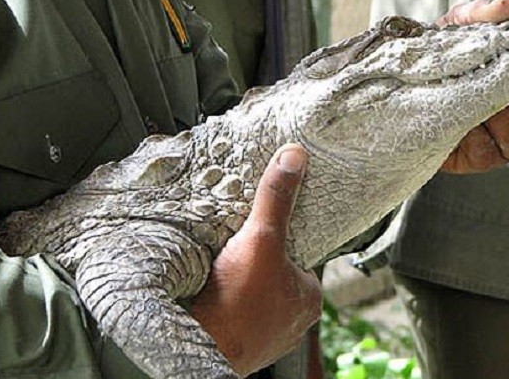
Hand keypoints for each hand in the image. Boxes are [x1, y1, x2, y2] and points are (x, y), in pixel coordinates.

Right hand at [191, 144, 321, 375]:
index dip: (281, 241)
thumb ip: (277, 198)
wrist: (196, 351)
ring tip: (223, 271)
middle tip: (237, 252)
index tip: (262, 233)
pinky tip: (213, 294)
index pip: (302, 257)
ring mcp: (268, 337)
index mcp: (311, 298)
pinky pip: (239, 316)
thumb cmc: (235, 306)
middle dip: (260, 263)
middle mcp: (295, 321)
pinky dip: (228, 304)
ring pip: (259, 297)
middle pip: (279, 276)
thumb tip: (294, 158)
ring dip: (242, 285)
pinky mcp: (242, 346)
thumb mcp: (260, 238)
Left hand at [437, 0, 508, 173]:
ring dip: (504, 120)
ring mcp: (502, 137)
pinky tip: (461, 122)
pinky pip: (491, 155)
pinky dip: (478, 138)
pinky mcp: (478, 157)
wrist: (401, 83)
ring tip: (479, 101)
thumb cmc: (440, 52)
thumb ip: (480, 13)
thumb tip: (507, 6)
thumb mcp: (456, 27)